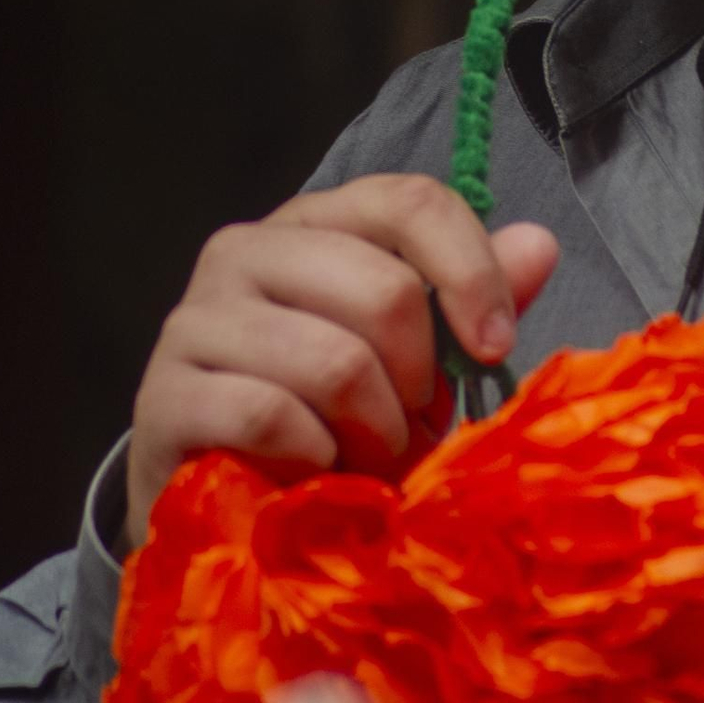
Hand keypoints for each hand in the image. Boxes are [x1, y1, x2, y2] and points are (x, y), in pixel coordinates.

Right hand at [124, 174, 558, 545]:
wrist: (218, 500)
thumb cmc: (328, 416)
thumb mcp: (410, 357)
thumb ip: (471, 298)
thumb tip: (540, 244)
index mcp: (315, 222)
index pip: (411, 202)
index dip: (471, 272)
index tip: (496, 347)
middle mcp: (247, 249)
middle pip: (385, 291)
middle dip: (417, 384)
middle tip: (408, 430)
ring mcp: (196, 317)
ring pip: (335, 363)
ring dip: (371, 435)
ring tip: (364, 462)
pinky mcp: (164, 394)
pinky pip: (272, 418)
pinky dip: (314, 460)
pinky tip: (311, 473)